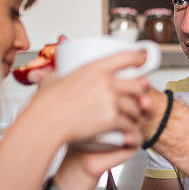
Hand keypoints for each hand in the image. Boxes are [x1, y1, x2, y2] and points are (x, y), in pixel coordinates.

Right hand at [24, 50, 152, 145]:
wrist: (44, 124)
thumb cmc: (44, 105)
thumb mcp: (52, 79)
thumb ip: (56, 70)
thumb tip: (53, 64)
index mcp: (93, 69)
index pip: (126, 57)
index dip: (139, 57)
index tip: (144, 60)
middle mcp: (104, 82)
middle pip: (137, 85)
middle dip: (142, 94)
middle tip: (142, 99)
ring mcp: (109, 100)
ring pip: (135, 106)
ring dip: (138, 114)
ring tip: (134, 119)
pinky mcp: (111, 119)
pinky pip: (129, 123)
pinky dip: (132, 130)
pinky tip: (129, 132)